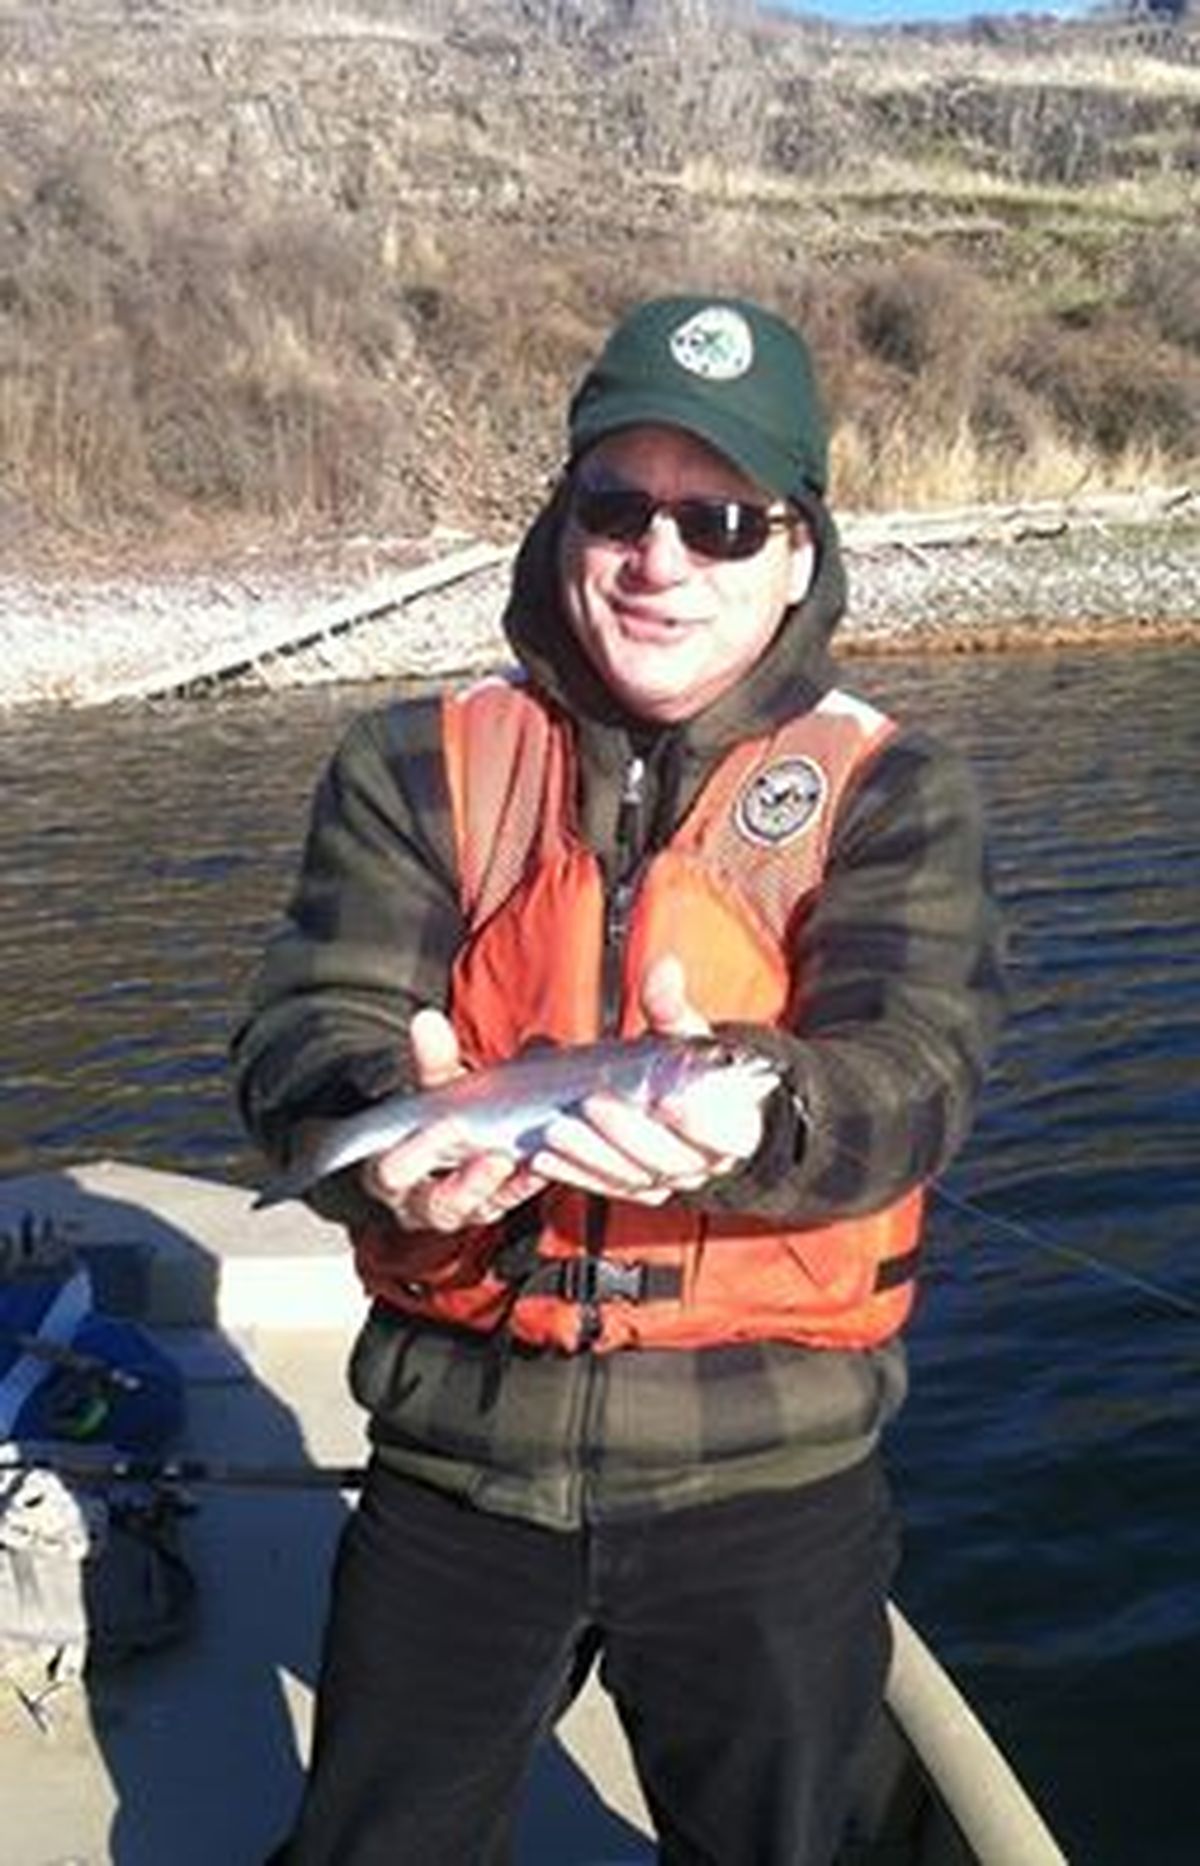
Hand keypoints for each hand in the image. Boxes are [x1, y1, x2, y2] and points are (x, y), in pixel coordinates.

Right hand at [361, 1009, 545, 1232]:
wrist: (447, 1135)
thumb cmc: (430, 1112)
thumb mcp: (429, 1087)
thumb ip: (430, 1059)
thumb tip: (427, 1021)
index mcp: (388, 1173)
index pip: (392, 1172)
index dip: (419, 1153)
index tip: (451, 1123)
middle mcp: (420, 1202)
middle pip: (439, 1204)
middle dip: (469, 1182)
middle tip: (498, 1157)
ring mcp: (459, 1209)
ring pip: (478, 1209)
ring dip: (506, 1185)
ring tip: (529, 1160)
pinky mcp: (492, 1206)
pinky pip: (510, 1200)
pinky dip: (528, 1181)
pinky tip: (545, 1162)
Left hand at [531, 955, 767, 1204]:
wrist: (685, 1100)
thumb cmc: (693, 1067)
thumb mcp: (687, 1033)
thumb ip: (672, 1005)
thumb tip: (662, 969)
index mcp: (733, 1130)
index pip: (724, 1137)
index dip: (698, 1124)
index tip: (666, 1100)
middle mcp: (701, 1162)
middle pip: (667, 1160)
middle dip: (625, 1134)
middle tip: (592, 1103)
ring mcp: (666, 1180)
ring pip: (631, 1177)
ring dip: (590, 1157)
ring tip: (557, 1131)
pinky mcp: (633, 1186)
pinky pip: (604, 1186)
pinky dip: (574, 1174)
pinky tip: (545, 1158)